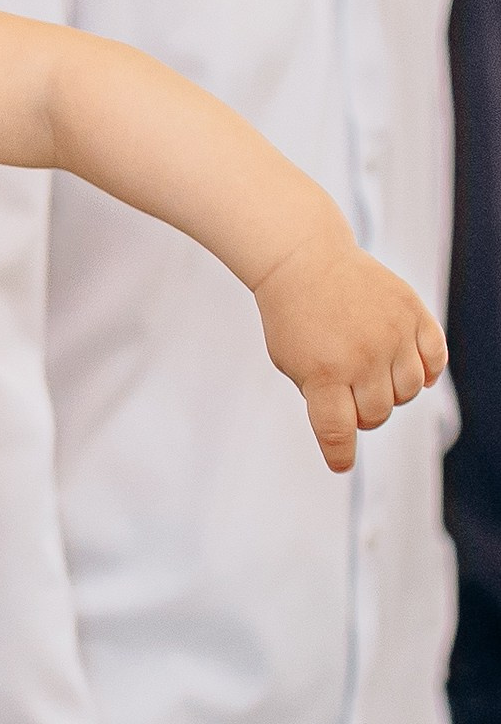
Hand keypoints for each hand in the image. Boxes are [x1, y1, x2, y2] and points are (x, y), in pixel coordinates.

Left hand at [252, 236, 446, 471]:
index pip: (337, 431)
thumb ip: (319, 396)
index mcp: (323, 373)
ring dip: (392, 392)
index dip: (339, 453)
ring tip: (372, 374)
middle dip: (362, 414)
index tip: (340, 463)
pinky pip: (435, 360)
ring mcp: (393, 335)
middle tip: (350, 395)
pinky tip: (406, 366)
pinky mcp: (414, 315)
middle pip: (377, 415)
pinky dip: (426, 371)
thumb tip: (351, 426)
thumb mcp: (289, 361)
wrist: (304, 260)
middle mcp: (363, 358)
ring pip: (409, 392)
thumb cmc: (293, 315)